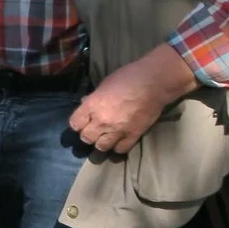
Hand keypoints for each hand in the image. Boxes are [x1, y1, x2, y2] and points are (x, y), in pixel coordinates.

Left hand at [66, 48, 196, 154]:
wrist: (154, 83)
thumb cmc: (127, 78)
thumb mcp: (104, 84)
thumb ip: (93, 98)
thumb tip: (85, 103)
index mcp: (93, 105)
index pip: (75, 124)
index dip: (77, 124)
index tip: (82, 123)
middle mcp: (102, 120)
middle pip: (86, 138)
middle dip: (88, 135)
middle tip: (94, 130)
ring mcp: (118, 130)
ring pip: (101, 147)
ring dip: (102, 142)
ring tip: (106, 137)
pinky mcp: (133, 135)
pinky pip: (120, 149)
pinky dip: (118, 147)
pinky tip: (119, 140)